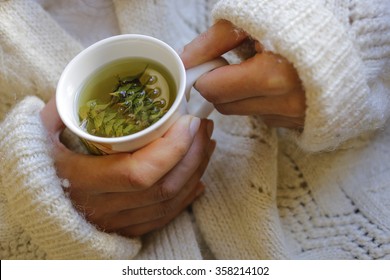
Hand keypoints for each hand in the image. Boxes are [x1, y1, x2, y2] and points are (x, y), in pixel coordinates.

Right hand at [40, 96, 214, 236]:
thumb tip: (97, 82)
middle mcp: (101, 207)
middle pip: (163, 187)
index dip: (172, 148)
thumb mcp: (40, 130)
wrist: (31, 200)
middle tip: (201, 126)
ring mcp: (115, 222)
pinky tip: (198, 177)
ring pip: (169, 202)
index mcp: (80, 180)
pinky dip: (186, 196)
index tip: (188, 121)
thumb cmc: (36, 160)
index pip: (139, 172)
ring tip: (205, 144)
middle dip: (193, 154)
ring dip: (196, 171)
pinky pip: (164, 217)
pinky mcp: (125, 228)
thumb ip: (66, 107)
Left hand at [181, 20, 305, 128]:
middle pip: (224, 105)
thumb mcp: (252, 21)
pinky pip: (261, 115)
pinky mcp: (297, 122)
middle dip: (219, 85)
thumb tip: (184, 60)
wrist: (345, 38)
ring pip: (241, 112)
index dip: (203, 76)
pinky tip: (270, 82)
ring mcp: (293, 116)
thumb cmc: (297, 23)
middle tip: (228, 64)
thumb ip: (213, 41)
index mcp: (273, 75)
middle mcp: (285, 103)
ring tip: (253, 69)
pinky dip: (257, 100)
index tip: (204, 65)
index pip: (214, 90)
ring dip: (238, 93)